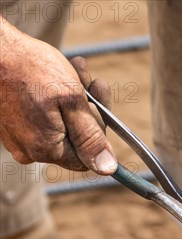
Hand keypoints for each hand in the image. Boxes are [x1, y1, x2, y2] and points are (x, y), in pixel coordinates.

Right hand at [0, 22, 116, 173]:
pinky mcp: (14, 127)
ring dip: (75, 100)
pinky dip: (56, 100)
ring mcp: (20, 140)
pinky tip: (58, 77)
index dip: (98, 132)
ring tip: (77, 71)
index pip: (87, 158)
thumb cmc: (31, 69)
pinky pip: (44, 120)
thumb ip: (91, 137)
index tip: (98, 104)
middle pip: (75, 141)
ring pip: (62, 126)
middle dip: (88, 111)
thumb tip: (108, 168)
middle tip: (92, 82)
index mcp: (46, 150)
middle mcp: (31, 152)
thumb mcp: (71, 101)